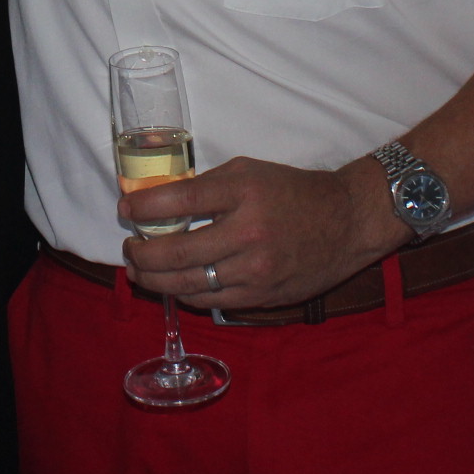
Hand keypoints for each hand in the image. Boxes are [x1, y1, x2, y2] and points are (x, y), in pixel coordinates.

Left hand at [120, 156, 404, 310]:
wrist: (347, 222)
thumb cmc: (294, 191)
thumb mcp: (249, 172)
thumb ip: (206, 187)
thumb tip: (159, 202)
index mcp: (243, 193)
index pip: (180, 201)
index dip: (144, 207)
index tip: (126, 210)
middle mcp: (248, 233)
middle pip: (177, 252)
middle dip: (141, 254)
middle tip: (129, 248)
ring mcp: (255, 271)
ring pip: (188, 284)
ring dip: (155, 279)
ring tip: (139, 270)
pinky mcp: (261, 297)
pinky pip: (210, 301)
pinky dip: (184, 293)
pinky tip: (172, 284)